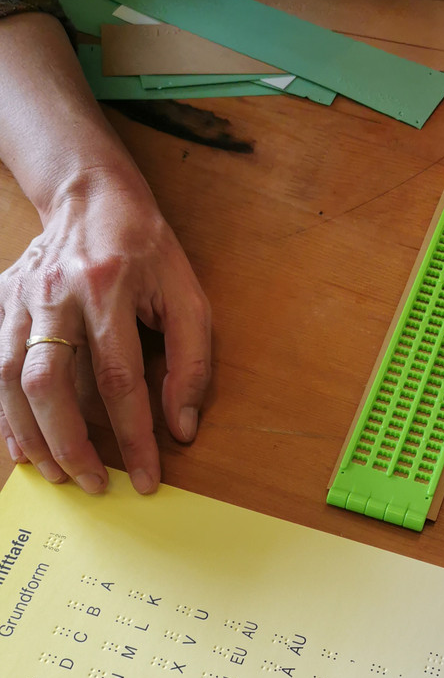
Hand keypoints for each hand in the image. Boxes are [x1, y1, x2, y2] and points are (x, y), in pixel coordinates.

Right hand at [0, 166, 210, 492]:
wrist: (90, 194)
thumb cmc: (145, 248)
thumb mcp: (187, 295)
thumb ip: (191, 362)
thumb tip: (180, 428)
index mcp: (108, 287)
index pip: (118, 380)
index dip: (133, 437)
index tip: (147, 478)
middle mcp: (56, 292)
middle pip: (47, 383)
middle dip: (69, 444)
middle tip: (94, 484)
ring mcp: (20, 296)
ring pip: (8, 378)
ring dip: (30, 435)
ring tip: (57, 474)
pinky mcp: (0, 300)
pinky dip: (3, 413)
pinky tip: (22, 445)